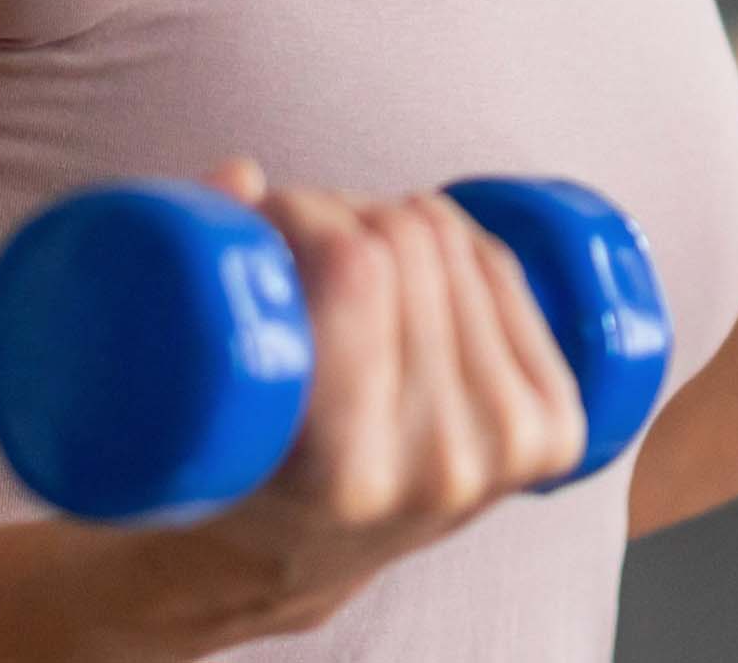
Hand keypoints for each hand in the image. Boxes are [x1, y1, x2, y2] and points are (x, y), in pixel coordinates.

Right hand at [160, 160, 587, 637]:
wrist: (296, 560)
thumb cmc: (226, 462)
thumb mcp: (186, 398)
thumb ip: (195, 273)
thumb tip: (242, 177)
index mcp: (345, 473)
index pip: (355, 269)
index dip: (301, 209)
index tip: (262, 220)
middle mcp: (440, 467)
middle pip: (411, 244)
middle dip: (342, 210)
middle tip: (298, 236)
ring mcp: (507, 452)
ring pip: (461, 249)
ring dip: (397, 222)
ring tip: (346, 255)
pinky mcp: (551, 432)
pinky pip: (509, 278)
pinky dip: (462, 244)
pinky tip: (419, 256)